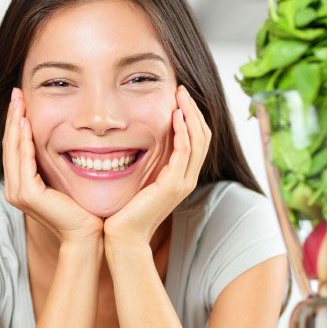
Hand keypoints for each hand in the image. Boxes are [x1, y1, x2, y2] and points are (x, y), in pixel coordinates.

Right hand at [2, 87, 104, 244]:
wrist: (88, 234)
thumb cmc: (84, 210)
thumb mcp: (67, 180)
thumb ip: (58, 164)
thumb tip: (65, 141)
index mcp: (23, 185)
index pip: (17, 147)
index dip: (18, 122)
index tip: (23, 99)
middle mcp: (15, 188)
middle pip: (11, 144)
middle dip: (14, 117)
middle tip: (17, 92)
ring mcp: (18, 192)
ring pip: (14, 149)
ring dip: (16, 123)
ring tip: (19, 100)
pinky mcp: (27, 194)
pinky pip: (23, 160)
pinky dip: (24, 140)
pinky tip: (27, 122)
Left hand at [103, 84, 210, 253]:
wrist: (123, 237)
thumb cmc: (125, 212)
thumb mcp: (139, 182)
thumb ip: (145, 165)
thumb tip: (137, 144)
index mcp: (181, 178)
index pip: (197, 141)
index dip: (191, 117)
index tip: (179, 98)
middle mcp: (187, 179)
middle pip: (203, 137)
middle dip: (194, 110)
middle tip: (182, 90)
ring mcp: (183, 182)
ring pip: (198, 141)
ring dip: (190, 114)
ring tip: (181, 95)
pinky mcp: (173, 185)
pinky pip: (184, 152)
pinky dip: (182, 131)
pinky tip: (175, 116)